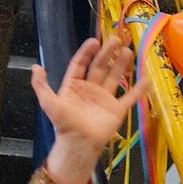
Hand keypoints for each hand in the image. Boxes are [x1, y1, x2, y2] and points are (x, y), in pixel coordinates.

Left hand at [33, 35, 141, 183]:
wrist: (79, 144)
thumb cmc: (63, 123)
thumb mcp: (48, 103)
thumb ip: (41, 85)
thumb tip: (35, 67)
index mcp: (74, 86)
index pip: (80, 64)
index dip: (86, 52)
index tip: (94, 41)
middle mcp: (90, 89)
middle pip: (100, 67)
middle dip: (107, 53)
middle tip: (117, 40)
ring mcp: (105, 98)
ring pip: (114, 77)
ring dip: (121, 64)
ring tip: (129, 51)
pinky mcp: (117, 110)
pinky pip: (129, 97)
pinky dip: (139, 89)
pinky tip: (147, 78)